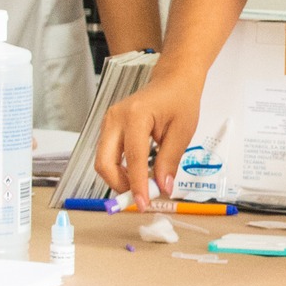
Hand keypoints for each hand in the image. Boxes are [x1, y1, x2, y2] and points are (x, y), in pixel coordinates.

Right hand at [95, 74, 201, 203]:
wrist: (173, 80)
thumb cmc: (180, 100)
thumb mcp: (182, 132)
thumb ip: (170, 160)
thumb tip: (162, 187)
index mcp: (135, 116)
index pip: (133, 159)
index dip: (137, 185)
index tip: (145, 204)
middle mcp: (115, 118)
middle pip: (104, 162)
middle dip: (120, 185)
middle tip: (141, 196)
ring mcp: (108, 121)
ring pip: (103, 161)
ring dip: (119, 179)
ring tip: (142, 185)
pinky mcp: (109, 127)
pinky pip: (107, 154)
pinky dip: (119, 169)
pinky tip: (136, 173)